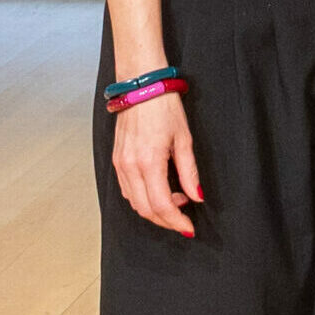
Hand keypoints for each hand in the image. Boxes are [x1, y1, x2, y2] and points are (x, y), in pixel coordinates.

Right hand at [112, 91, 202, 236]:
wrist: (141, 86)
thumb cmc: (164, 107)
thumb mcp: (184, 139)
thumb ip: (190, 172)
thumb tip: (198, 195)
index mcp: (148, 162)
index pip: (162, 205)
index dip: (177, 221)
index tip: (189, 228)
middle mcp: (129, 166)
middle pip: (145, 209)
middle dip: (166, 220)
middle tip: (184, 220)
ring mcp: (119, 164)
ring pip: (134, 202)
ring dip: (154, 210)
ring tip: (177, 201)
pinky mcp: (116, 160)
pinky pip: (127, 190)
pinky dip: (143, 197)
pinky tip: (160, 190)